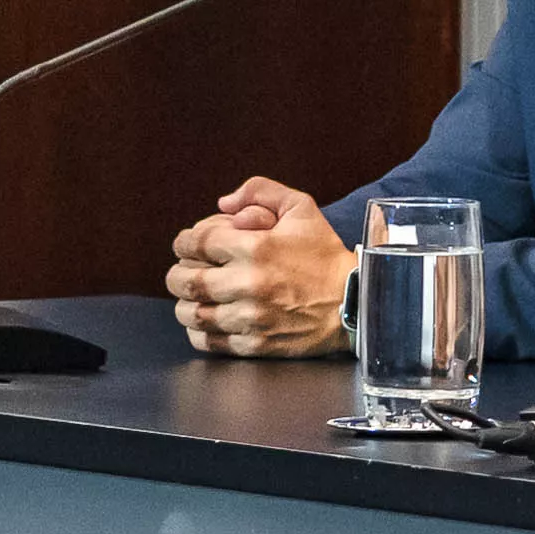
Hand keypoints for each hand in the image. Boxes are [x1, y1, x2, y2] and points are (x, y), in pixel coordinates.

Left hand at [165, 178, 354, 355]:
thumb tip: (224, 203)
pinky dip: (199, 331)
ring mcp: (250, 317)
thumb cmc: (325, 255)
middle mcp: (248, 282)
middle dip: (178, 274)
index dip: (184, 242)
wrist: (356, 301)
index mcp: (256, 247)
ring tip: (194, 299)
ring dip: (186, 304)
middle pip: (185, 280)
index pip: (195, 242)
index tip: (189, 246)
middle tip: (185, 273)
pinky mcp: (256, 343)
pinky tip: (208, 321)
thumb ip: (260, 190)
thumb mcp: (301, 208)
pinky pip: (208, 341)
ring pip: (192, 313)